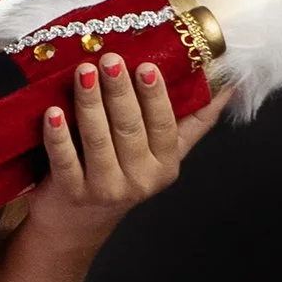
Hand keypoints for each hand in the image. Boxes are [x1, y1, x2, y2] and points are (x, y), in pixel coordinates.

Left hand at [32, 53, 217, 248]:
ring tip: (83, 72)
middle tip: (109, 58)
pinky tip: (53, 112)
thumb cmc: (122, 174)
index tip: (146, 66)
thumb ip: (192, 121)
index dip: (154, 96)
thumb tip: (228, 85)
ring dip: (90, 103)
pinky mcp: (73, 195)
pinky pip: (66, 160)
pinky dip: (59, 135)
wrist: (78, 222)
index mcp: (166, 165)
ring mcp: (106, 189)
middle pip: (129, 128)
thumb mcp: (161, 153)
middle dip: (119, 91)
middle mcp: (140, 180)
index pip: (164, 125)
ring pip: (98, 140)